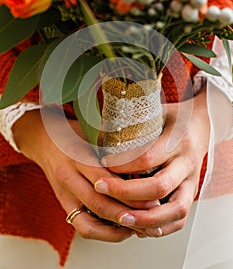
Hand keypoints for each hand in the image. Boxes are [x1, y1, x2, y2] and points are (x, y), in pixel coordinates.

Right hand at [12, 107, 141, 240]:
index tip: (153, 199)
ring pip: (89, 221)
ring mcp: (64, 194)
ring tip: (139, 228)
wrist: (43, 139)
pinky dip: (102, 233)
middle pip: (99, 204)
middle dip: (128, 214)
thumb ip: (115, 144)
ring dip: (116, 229)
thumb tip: (145, 155)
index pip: (107, 181)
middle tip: (152, 216)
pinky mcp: (63, 203)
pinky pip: (81, 226)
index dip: (131, 194)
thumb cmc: (73, 133)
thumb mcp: (93, 132)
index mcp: (78, 158)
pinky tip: (120, 230)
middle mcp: (68, 178)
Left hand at [94, 88, 209, 236]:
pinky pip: (181, 218)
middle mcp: (187, 163)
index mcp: (178, 140)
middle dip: (127, 192)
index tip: (102, 164)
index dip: (123, 164)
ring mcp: (192, 181)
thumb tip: (99, 133)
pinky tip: (142, 228)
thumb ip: (133, 124)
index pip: (148, 158)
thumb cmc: (174, 118)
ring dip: (147, 219)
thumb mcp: (156, 113)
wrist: (201, 125)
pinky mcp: (191, 192)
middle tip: (101, 189)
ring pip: (176, 209)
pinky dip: (162, 227)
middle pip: (159, 186)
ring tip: (122, 219)